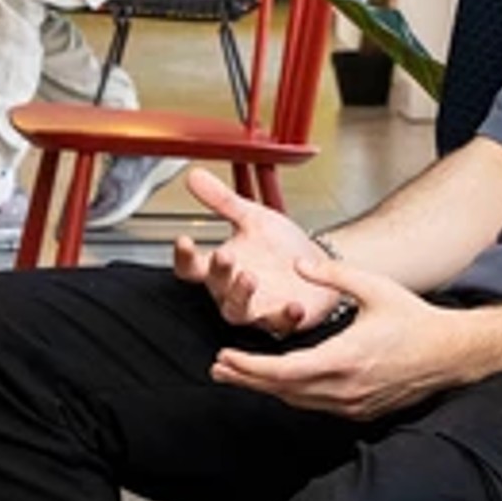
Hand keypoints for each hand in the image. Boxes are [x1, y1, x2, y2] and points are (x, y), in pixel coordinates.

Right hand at [167, 172, 333, 332]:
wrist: (318, 264)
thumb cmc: (280, 246)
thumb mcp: (252, 217)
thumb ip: (222, 200)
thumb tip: (194, 176)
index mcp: (220, 267)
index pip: (191, 266)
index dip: (183, 256)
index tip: (183, 240)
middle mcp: (233, 290)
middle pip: (216, 288)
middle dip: (218, 273)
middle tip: (224, 255)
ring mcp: (256, 308)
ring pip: (238, 311)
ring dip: (241, 296)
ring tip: (249, 277)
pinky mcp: (282, 320)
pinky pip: (280, 324)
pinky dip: (286, 317)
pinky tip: (294, 305)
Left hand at [208, 255, 465, 421]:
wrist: (451, 353)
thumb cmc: (415, 321)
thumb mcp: (374, 287)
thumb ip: (332, 275)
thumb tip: (299, 264)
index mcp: (345, 358)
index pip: (284, 371)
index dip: (250, 368)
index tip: (226, 358)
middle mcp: (346, 387)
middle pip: (283, 390)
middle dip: (247, 379)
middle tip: (218, 368)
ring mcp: (353, 404)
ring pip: (298, 401)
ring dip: (267, 388)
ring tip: (239, 375)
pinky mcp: (360, 410)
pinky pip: (316, 406)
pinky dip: (293, 394)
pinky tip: (279, 383)